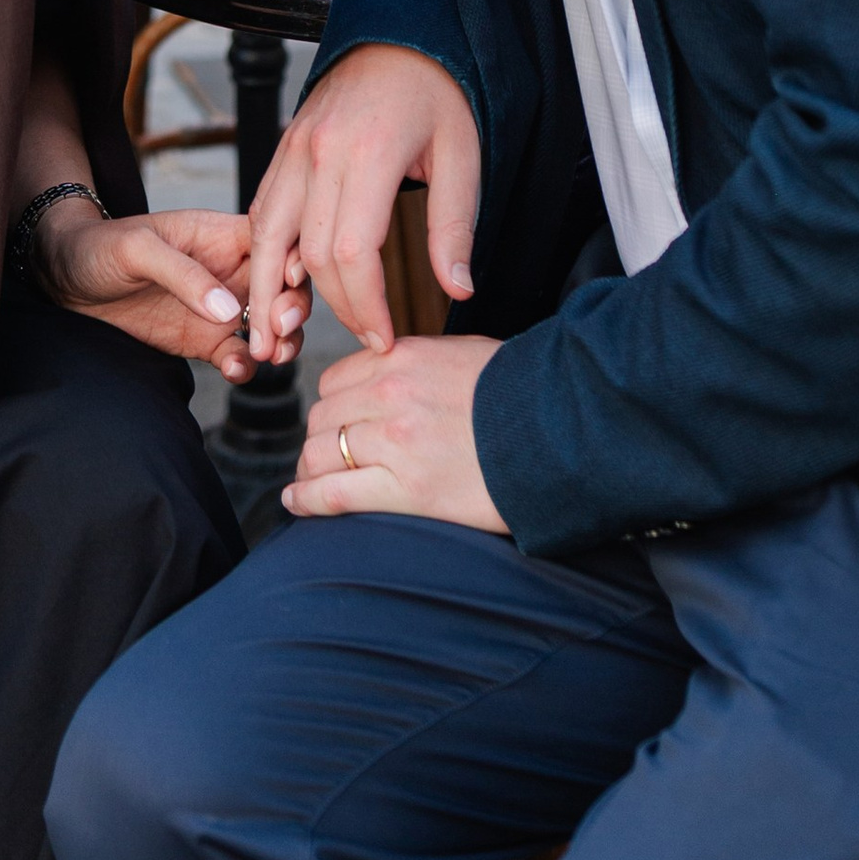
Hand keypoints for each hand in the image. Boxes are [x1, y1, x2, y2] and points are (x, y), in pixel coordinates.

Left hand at [38, 205, 309, 381]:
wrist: (63, 281)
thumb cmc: (98, 247)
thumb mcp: (136, 249)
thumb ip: (182, 274)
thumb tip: (230, 311)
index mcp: (219, 234)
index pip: (275, 240)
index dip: (291, 259)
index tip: (288, 283)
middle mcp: (228, 270)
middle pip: (284, 284)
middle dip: (293, 306)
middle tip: (280, 328)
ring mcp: (218, 307)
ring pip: (272, 323)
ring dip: (282, 340)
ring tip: (272, 354)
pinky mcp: (202, 339)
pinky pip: (239, 355)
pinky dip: (248, 366)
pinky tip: (238, 371)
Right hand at [245, 46, 481, 359]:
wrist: (398, 35)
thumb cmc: (436, 93)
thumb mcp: (462, 157)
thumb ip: (454, 227)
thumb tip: (457, 290)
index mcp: (369, 154)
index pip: (352, 254)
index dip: (365, 307)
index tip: (384, 337)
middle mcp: (321, 152)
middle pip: (310, 255)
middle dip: (333, 308)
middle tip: (359, 338)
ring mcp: (294, 148)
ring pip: (268, 235)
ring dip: (269, 291)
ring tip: (273, 336)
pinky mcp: (283, 147)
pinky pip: (262, 208)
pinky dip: (263, 251)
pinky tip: (273, 282)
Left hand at [286, 334, 509, 529]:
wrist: (562, 431)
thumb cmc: (520, 396)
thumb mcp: (462, 357)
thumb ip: (415, 366)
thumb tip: (387, 375)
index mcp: (402, 359)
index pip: (336, 382)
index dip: (332, 408)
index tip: (335, 425)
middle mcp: (389, 395)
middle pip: (322, 419)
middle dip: (319, 441)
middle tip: (323, 460)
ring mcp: (395, 442)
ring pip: (321, 454)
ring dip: (312, 471)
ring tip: (312, 485)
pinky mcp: (406, 489)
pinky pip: (334, 493)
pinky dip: (307, 499)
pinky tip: (296, 502)